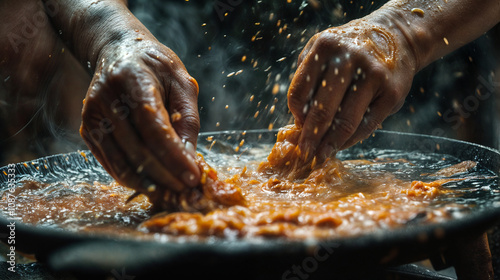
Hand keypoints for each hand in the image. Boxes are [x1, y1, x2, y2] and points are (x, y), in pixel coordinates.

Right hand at [80, 38, 200, 202]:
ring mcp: (92, 116)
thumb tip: (190, 158)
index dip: (173, 156)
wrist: (118, 51)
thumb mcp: (181, 82)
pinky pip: (110, 163)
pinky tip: (152, 183)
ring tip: (171, 193)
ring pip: (121, 162)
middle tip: (187, 190)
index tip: (193, 176)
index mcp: (133, 79)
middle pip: (137, 149)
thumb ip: (187, 118)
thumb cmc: (155, 67)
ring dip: (149, 183)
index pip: (153, 126)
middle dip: (165, 175)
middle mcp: (106, 99)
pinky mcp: (88, 130)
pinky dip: (132, 178)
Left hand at [287, 16, 416, 160]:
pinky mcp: (392, 93)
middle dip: (310, 137)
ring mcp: (373, 76)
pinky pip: (366, 125)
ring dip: (330, 144)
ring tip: (321, 156)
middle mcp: (349, 59)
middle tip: (304, 154)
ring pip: (345, 121)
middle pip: (322, 110)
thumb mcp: (323, 49)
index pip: (300, 91)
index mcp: (325, 47)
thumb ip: (307, 77)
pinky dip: (351, 140)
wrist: (397, 36)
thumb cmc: (349, 50)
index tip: (297, 128)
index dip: (296, 114)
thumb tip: (299, 120)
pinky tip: (341, 145)